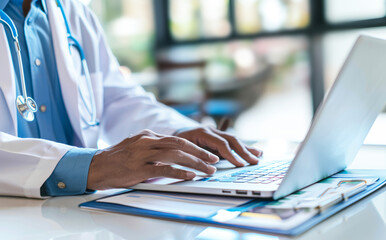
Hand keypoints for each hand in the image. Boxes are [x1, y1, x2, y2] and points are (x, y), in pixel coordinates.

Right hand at [87, 130, 218, 189]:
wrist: (95, 166)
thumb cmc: (117, 158)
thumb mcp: (137, 147)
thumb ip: (154, 148)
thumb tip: (172, 155)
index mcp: (149, 136)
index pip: (177, 139)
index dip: (195, 146)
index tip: (207, 153)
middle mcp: (148, 141)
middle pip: (180, 144)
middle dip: (200, 153)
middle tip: (214, 160)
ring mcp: (143, 154)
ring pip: (175, 155)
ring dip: (195, 163)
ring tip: (207, 170)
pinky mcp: (138, 168)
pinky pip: (162, 169)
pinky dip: (178, 172)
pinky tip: (189, 176)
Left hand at [175, 127, 262, 166]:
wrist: (172, 134)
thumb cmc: (175, 143)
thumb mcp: (181, 150)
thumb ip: (195, 156)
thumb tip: (209, 164)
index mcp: (202, 132)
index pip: (221, 143)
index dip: (231, 155)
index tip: (240, 164)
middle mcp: (211, 130)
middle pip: (231, 140)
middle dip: (244, 152)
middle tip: (254, 162)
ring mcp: (215, 132)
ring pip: (234, 139)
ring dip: (247, 148)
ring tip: (259, 155)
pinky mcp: (218, 137)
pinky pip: (232, 141)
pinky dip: (244, 146)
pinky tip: (255, 150)